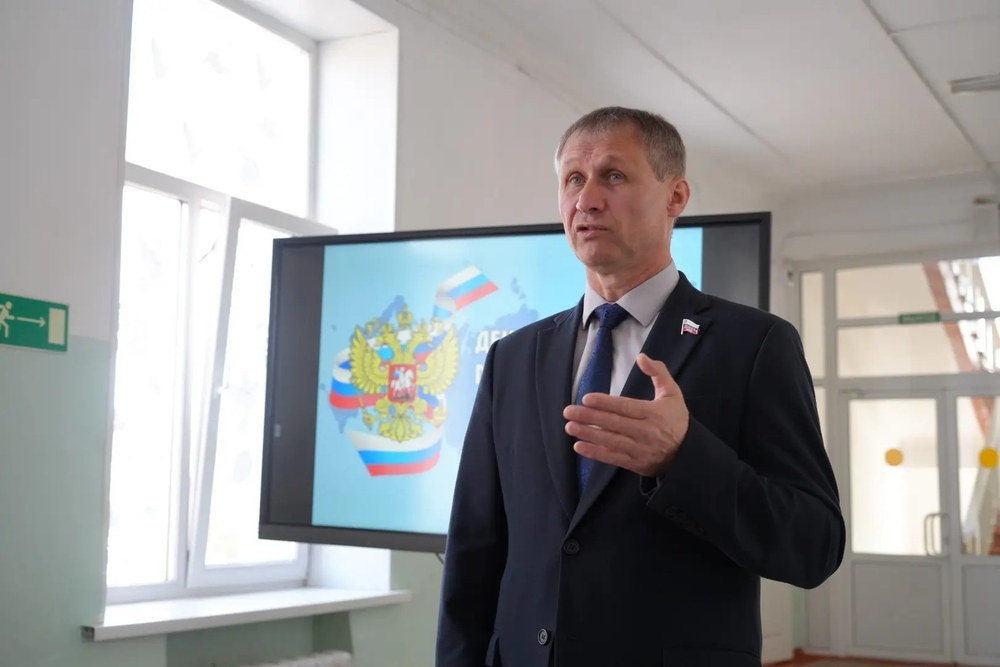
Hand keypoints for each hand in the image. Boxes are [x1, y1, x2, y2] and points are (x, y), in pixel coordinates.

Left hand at [562, 353, 688, 477]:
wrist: (687, 453)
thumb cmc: (676, 420)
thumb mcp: (673, 393)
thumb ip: (658, 373)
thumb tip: (641, 357)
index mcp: (653, 413)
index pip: (626, 407)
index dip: (605, 403)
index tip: (586, 398)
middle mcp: (645, 432)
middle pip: (614, 423)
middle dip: (589, 417)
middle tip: (568, 411)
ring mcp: (639, 449)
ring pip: (610, 441)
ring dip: (588, 434)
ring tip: (570, 427)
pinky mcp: (634, 463)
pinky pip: (612, 458)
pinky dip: (595, 454)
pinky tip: (579, 447)